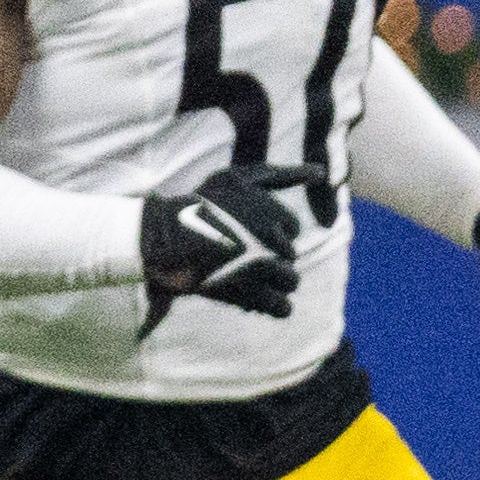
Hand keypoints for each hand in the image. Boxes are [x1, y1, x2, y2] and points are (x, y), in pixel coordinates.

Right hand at [140, 163, 306, 318]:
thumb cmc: (201, 204)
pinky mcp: (244, 294)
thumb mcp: (238, 178)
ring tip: (249, 276)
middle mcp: (266, 240)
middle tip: (241, 254)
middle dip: (271, 256)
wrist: (158, 236)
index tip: (247, 228)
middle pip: (291, 257)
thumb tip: (321, 172)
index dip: (272, 230)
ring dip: (275, 282)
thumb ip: (281, 175)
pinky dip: (276, 306)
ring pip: (290, 282)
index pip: (292, 228)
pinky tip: (264, 300)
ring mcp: (255, 268)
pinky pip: (280, 307)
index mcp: (269, 213)